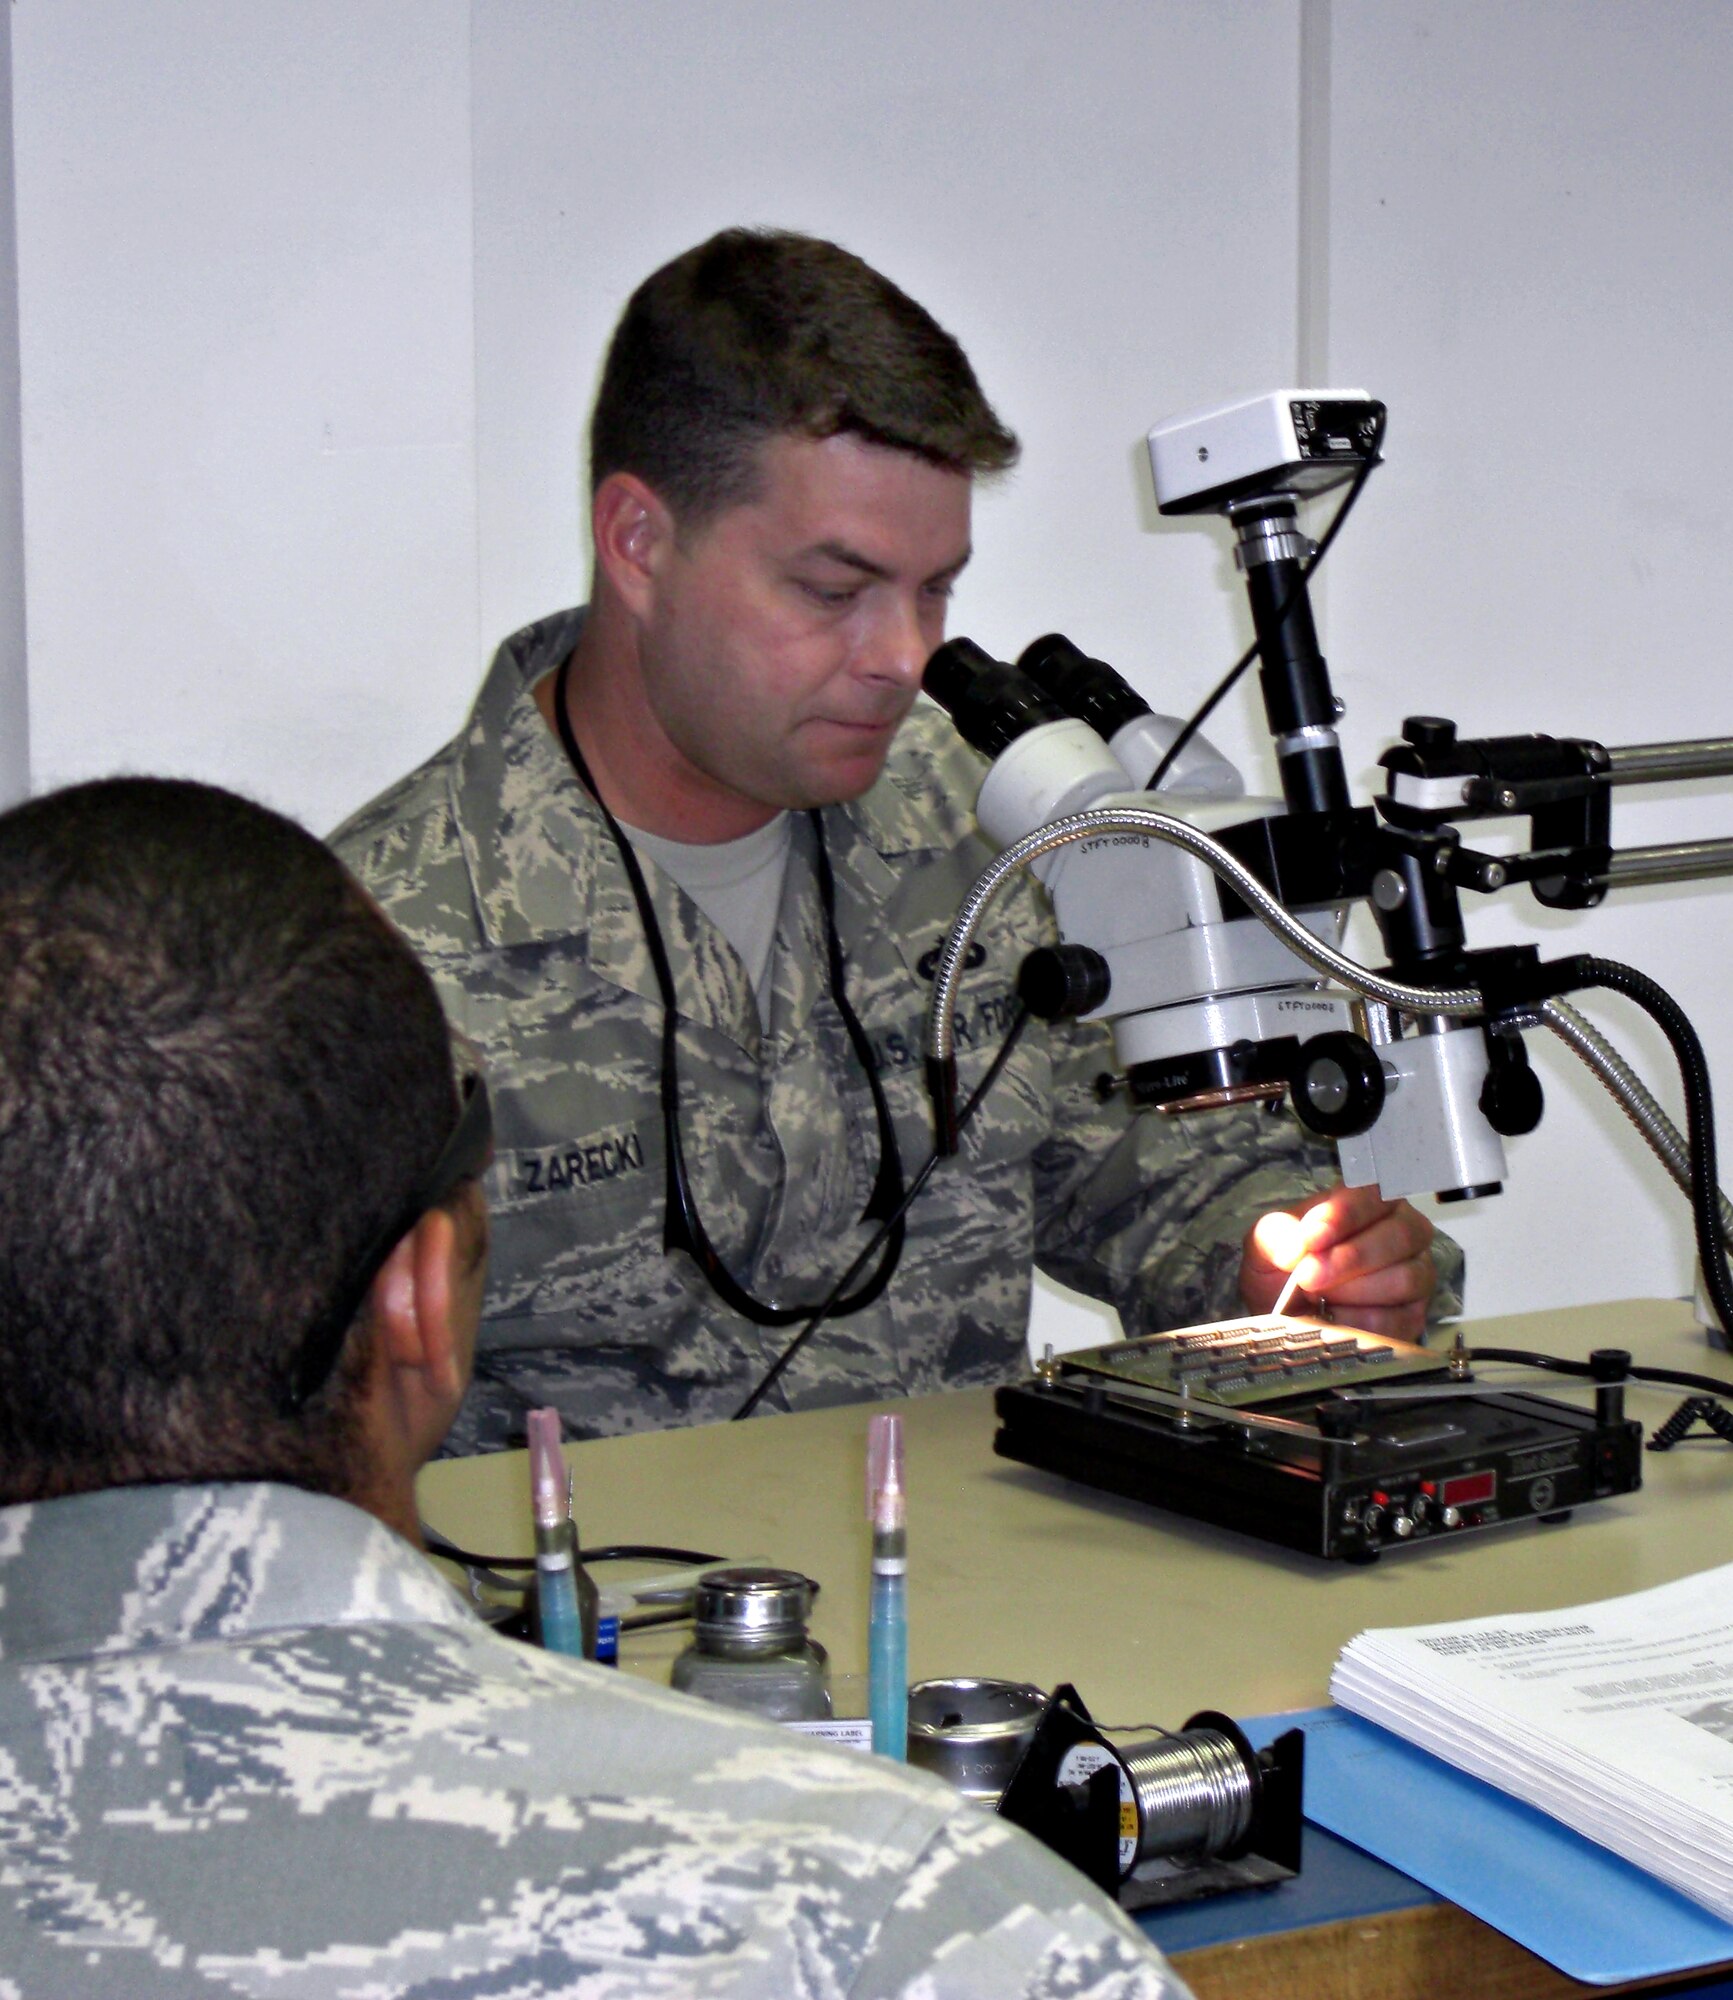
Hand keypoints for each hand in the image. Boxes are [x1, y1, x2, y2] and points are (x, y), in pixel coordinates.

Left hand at [1240, 1182, 1436, 1340]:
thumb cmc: (1285, 1266)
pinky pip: (1399, 1320)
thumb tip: (1294, 1250)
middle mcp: (1406, 1232)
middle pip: (1400, 1236)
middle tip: (1308, 1277)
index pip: (1373, 1196)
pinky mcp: (1413, 1316)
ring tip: (1315, 1299)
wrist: (1285, 1311)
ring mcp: (1417, 1275)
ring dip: (1353, 1292)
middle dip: (1349, 1258)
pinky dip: (1359, 1323)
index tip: (1311, 1239)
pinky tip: (1331, 1320)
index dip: (1344, 1216)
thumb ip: (1276, 1234)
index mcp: (1372, 1200)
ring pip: (1404, 1279)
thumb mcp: (1267, 1242)